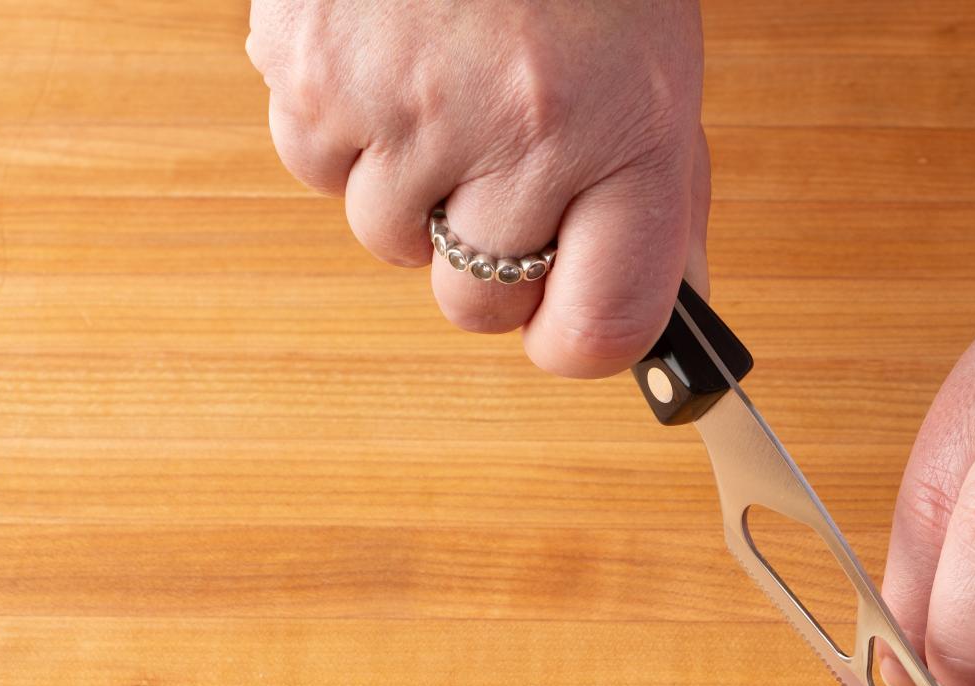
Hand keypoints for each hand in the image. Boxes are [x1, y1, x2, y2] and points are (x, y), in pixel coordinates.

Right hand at [247, 0, 706, 376]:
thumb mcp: (656, 70)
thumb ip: (657, 202)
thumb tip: (661, 320)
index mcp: (629, 134)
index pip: (600, 328)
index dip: (575, 342)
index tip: (564, 327)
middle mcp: (521, 133)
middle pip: (478, 302)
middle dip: (488, 259)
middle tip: (502, 173)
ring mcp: (409, 107)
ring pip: (389, 239)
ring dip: (412, 189)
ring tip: (446, 88)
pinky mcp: (314, 71)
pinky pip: (318, 166)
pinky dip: (346, 129)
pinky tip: (390, 54)